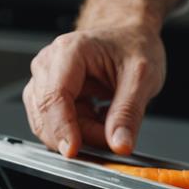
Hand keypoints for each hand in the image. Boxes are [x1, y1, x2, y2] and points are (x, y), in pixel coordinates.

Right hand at [23, 24, 165, 156]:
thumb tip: (119, 144)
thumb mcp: (142, 78)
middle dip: (79, 134)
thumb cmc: (133, 46)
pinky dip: (79, 132)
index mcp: (69, 52)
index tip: (73, 151)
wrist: (129, 36)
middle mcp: (49, 64)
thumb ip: (129, 113)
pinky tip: (100, 119)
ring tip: (110, 122)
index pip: (54, 96)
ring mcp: (45, 81)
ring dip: (80, 134)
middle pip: (47, 114)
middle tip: (113, 136)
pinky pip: (56, 126)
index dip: (62, 127)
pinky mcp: (48, 96)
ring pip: (49, 125)